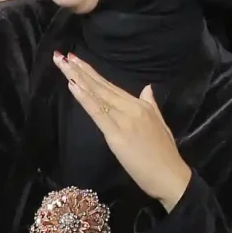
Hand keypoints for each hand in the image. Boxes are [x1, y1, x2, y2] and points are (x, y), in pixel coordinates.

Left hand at [54, 55, 191, 207]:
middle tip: (60, 56)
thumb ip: (151, 105)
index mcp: (140, 106)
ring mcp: (124, 120)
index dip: (91, 72)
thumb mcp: (160, 124)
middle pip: (101, 86)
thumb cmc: (165, 155)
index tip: (75, 60)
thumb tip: (147, 89)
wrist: (171, 176)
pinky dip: (85, 98)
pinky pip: (98, 113)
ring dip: (78, 79)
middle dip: (79, 70)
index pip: (110, 86)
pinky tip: (73, 86)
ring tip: (62, 64)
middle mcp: (131, 108)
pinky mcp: (117, 136)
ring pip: (97, 95)